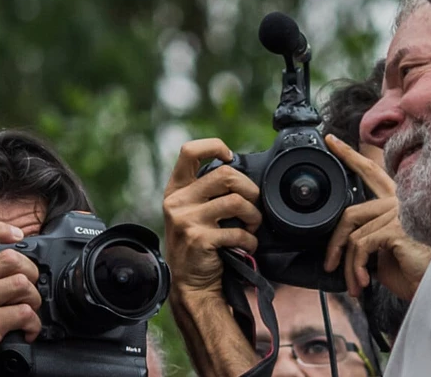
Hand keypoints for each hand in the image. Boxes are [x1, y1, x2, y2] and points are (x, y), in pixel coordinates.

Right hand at [0, 223, 43, 359]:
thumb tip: (9, 260)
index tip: (17, 234)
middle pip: (9, 259)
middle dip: (29, 273)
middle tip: (27, 287)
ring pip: (21, 284)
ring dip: (33, 299)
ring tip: (27, 309)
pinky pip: (24, 313)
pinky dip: (33, 324)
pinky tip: (26, 329)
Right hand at [162, 139, 262, 296]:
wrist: (191, 283)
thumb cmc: (198, 244)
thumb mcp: (190, 211)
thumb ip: (205, 190)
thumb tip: (238, 170)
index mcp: (176, 189)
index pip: (189, 151)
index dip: (214, 147)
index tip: (230, 157)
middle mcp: (177, 202)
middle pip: (225, 174)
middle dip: (250, 189)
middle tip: (253, 205)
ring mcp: (187, 220)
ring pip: (237, 201)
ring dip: (254, 215)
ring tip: (252, 226)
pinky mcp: (200, 239)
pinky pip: (238, 230)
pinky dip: (250, 240)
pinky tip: (246, 246)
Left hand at [323, 135, 430, 300]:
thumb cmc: (416, 273)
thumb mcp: (384, 254)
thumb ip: (368, 240)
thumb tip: (344, 245)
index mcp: (397, 203)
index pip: (370, 172)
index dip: (350, 156)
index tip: (331, 141)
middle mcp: (399, 202)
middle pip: (351, 210)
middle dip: (334, 239)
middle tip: (329, 262)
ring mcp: (398, 211)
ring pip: (354, 236)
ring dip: (349, 267)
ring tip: (355, 285)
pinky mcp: (397, 226)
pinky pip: (361, 245)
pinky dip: (356, 267)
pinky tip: (364, 281)